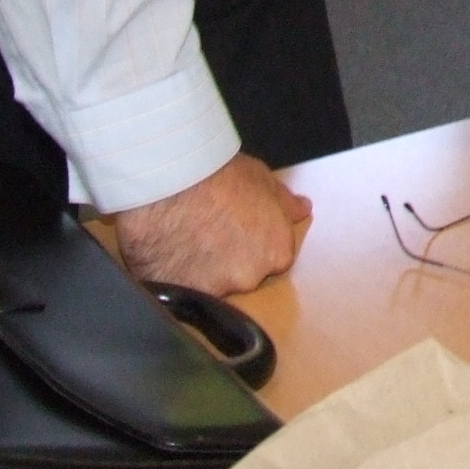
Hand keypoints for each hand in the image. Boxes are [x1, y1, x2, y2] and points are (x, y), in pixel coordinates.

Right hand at [112, 153, 311, 295]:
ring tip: (185, 235)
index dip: (255, 238)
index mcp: (276, 252)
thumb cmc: (218, 176)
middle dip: (230, 256)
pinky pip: (181, 286)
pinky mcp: (180, 293)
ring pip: (211, 282)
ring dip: (202, 266)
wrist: (172, 184)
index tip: (239, 225)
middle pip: (244, 273)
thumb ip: (285, 201)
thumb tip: (302, 209)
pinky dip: (176, 272)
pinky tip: (167, 248)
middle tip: (210, 228)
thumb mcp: (261, 178)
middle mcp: (250, 277)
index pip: (274, 256)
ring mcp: (214, 288)